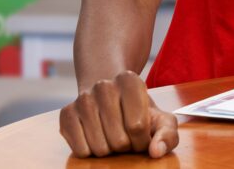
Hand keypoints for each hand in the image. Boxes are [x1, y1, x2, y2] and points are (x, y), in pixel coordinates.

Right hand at [59, 70, 177, 157]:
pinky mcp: (66, 115)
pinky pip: (80, 151)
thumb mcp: (162, 119)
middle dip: (127, 146)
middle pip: (118, 140)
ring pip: (99, 148)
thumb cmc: (139, 112)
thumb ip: (168, 135)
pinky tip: (97, 137)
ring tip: (113, 135)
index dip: (142, 140)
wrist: (110, 97)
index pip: (137, 126)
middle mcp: (103, 85)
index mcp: (130, 80)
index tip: (143, 135)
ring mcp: (82, 99)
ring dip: (110, 150)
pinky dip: (91, 152)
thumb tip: (156, 152)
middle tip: (127, 136)